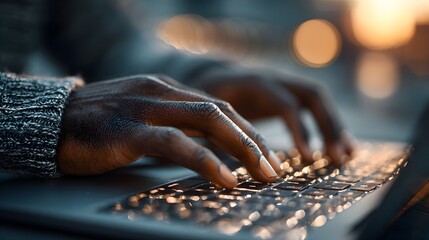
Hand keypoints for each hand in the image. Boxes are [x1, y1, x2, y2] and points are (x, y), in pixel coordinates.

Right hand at [58, 75, 281, 188]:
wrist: (52, 120)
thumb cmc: (99, 124)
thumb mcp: (143, 117)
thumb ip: (174, 124)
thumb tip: (208, 147)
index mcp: (167, 89)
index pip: (220, 106)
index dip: (248, 131)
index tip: (267, 154)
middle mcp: (161, 91)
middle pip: (222, 112)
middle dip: (254, 141)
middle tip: (275, 168)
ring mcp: (145, 107)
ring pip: (207, 121)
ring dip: (242, 148)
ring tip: (263, 173)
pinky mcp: (128, 130)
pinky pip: (176, 142)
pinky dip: (206, 159)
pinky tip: (226, 177)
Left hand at [191, 66, 352, 164]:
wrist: (210, 76)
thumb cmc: (204, 100)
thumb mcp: (204, 114)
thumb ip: (217, 136)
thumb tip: (228, 173)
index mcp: (253, 84)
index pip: (284, 103)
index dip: (298, 129)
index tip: (307, 157)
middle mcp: (274, 79)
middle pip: (312, 94)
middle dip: (328, 125)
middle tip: (337, 157)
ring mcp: (283, 83)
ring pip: (318, 100)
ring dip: (334, 125)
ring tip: (346, 155)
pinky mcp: (288, 94)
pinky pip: (314, 106)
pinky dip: (327, 125)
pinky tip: (337, 147)